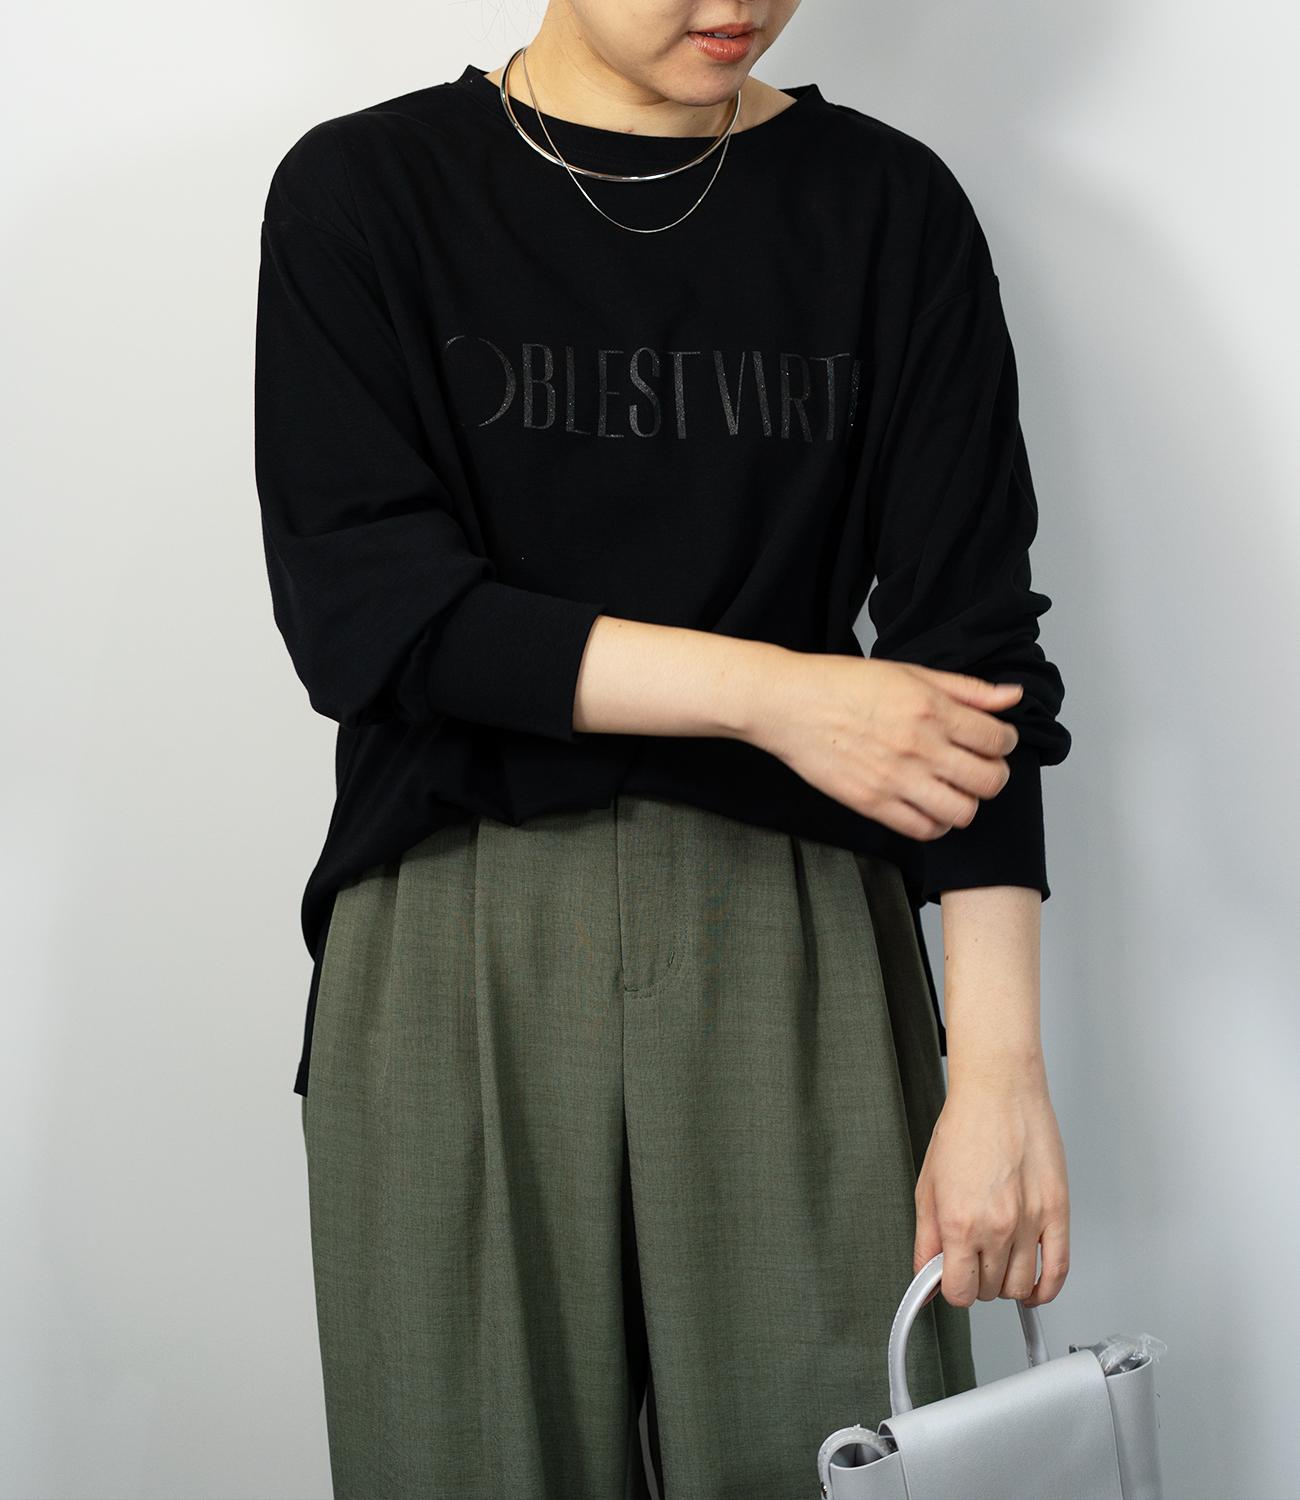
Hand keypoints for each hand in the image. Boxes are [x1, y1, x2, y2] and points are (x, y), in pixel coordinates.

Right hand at [748, 654, 1023, 841]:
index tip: (995, 741)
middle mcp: (919, 746)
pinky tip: (928, 805)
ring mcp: (895, 779)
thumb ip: (966, 689)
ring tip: (953, 789)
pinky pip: (924, 830)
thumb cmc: (842, 684)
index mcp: (931, 709)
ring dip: (966, 802)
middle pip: (989, 781)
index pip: (998, 739)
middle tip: (978, 767)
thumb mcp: (909, 673)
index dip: (1005, 742)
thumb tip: (1012, 697)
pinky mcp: (871, 803)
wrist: (788, 704)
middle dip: (993, 774)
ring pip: (963, 812)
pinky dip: (935, 823)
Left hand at [913, 1071, 1070, 1308]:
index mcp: (960, 1223)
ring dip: (1007, 1283)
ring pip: (1022, 1286)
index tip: (951, 1277)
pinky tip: (1034, 1288)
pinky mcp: (1057, 1213)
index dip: (952, 1289)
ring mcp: (1031, 1222)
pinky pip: (1058, 1270)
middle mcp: (997, 1227)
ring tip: (998, 1262)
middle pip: (990, 1291)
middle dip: (977, 1280)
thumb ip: (926, 1239)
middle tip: (972, 1259)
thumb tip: (925, 1276)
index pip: (959, 1292)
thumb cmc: (964, 1129)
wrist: (999, 1093)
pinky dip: (1046, 1289)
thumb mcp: (928, 1187)